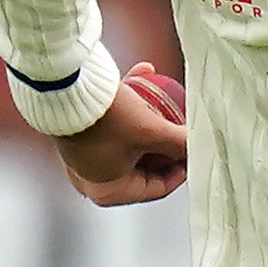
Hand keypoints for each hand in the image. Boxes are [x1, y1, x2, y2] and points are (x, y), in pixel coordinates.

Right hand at [54, 62, 188, 206]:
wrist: (63, 87)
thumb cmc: (107, 118)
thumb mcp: (152, 131)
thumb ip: (181, 142)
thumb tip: (205, 146)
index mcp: (108, 192)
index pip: (159, 187)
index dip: (184, 166)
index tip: (196, 146)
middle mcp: (93, 181)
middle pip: (147, 165)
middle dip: (167, 142)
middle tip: (184, 125)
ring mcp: (85, 159)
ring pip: (132, 143)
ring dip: (151, 119)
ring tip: (167, 98)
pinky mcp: (80, 137)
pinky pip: (114, 128)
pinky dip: (130, 108)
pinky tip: (144, 74)